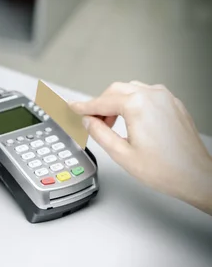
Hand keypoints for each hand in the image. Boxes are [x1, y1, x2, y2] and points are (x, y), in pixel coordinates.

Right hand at [69, 81, 211, 212]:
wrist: (195, 176)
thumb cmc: (166, 169)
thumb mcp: (121, 154)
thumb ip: (99, 133)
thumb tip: (87, 121)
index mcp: (137, 106)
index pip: (101, 102)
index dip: (83, 107)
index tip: (72, 107)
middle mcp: (153, 96)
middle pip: (115, 91)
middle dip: (100, 104)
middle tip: (90, 122)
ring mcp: (165, 98)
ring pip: (130, 90)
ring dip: (116, 102)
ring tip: (110, 124)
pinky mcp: (173, 104)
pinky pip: (146, 95)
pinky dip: (132, 103)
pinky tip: (129, 120)